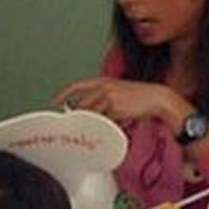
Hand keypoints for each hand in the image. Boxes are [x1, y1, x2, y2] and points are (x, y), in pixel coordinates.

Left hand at [54, 77, 189, 127]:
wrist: (154, 97)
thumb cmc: (138, 96)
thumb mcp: (117, 91)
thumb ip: (102, 99)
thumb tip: (90, 114)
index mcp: (102, 81)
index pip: (76, 86)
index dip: (63, 94)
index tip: (55, 101)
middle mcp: (103, 88)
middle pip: (82, 106)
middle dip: (79, 118)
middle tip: (77, 126)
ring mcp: (108, 98)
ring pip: (93, 115)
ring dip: (94, 124)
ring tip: (101, 127)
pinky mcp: (115, 109)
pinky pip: (105, 122)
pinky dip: (108, 126)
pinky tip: (116, 125)